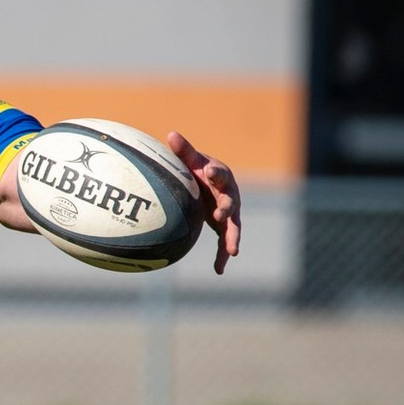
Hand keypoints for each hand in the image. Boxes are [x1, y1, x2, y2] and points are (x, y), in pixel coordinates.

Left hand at [167, 132, 240, 274]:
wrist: (208, 184)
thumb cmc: (199, 170)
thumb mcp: (192, 161)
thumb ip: (184, 150)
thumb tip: (170, 134)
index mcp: (221, 177)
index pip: (219, 174)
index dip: (214, 173)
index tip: (207, 171)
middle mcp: (229, 195)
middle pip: (230, 202)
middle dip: (226, 208)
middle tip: (221, 214)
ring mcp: (229, 213)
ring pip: (233, 226)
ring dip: (232, 238)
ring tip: (233, 251)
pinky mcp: (224, 227)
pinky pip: (224, 242)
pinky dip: (222, 256)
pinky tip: (219, 270)